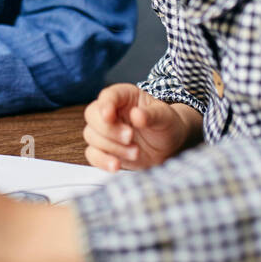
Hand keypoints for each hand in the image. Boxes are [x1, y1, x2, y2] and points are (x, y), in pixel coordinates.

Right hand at [82, 83, 196, 171]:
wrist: (169, 146)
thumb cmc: (166, 125)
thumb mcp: (164, 116)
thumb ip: (151, 115)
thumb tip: (137, 115)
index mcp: (124, 96)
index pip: (108, 95)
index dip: (105, 105)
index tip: (109, 116)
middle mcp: (111, 111)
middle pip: (92, 115)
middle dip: (109, 130)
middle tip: (130, 137)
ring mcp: (105, 131)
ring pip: (91, 136)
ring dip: (112, 147)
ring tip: (136, 152)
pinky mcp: (105, 150)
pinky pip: (92, 154)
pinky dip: (102, 161)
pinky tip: (116, 165)